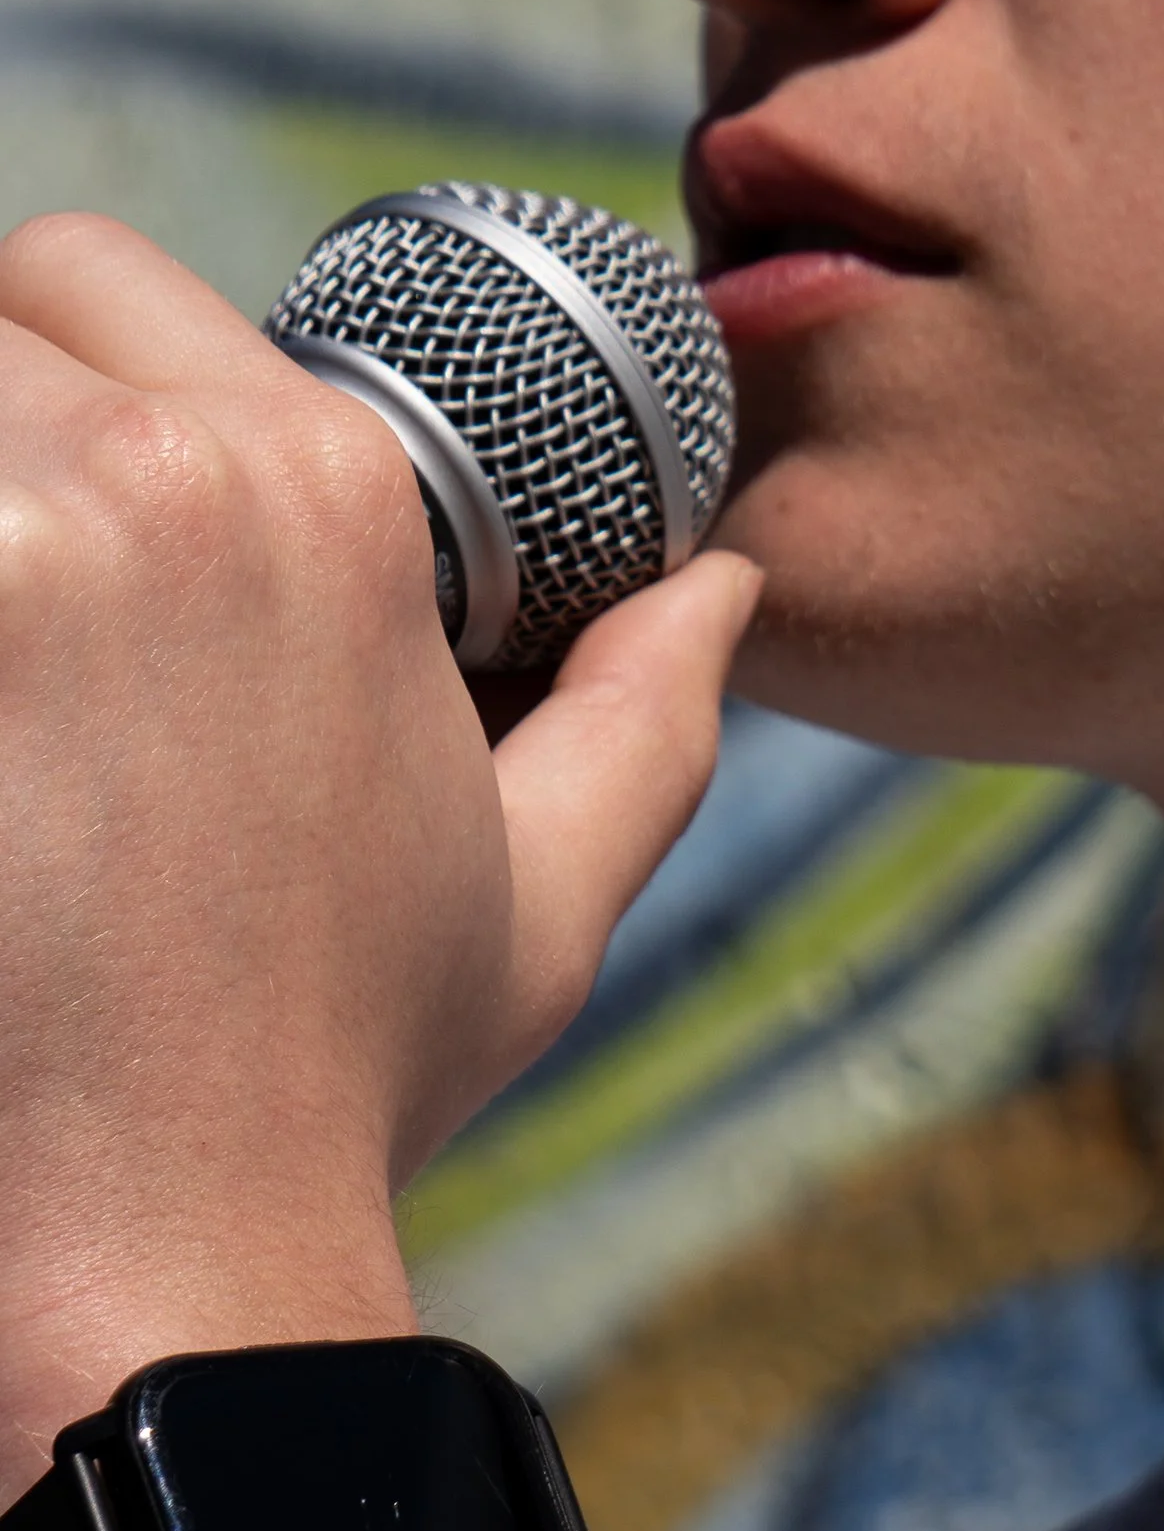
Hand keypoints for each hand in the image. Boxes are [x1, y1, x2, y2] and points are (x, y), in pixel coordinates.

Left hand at [0, 214, 758, 1497]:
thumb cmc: (332, 1082)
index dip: (77, 377)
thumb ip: (641, 714)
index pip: (103, 277)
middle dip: (3, 419)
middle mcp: (157, 474)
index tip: (69, 527)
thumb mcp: (540, 898)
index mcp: (323, 486)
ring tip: (8, 686)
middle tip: (30, 602)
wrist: (158, 1254)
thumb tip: (724, 584)